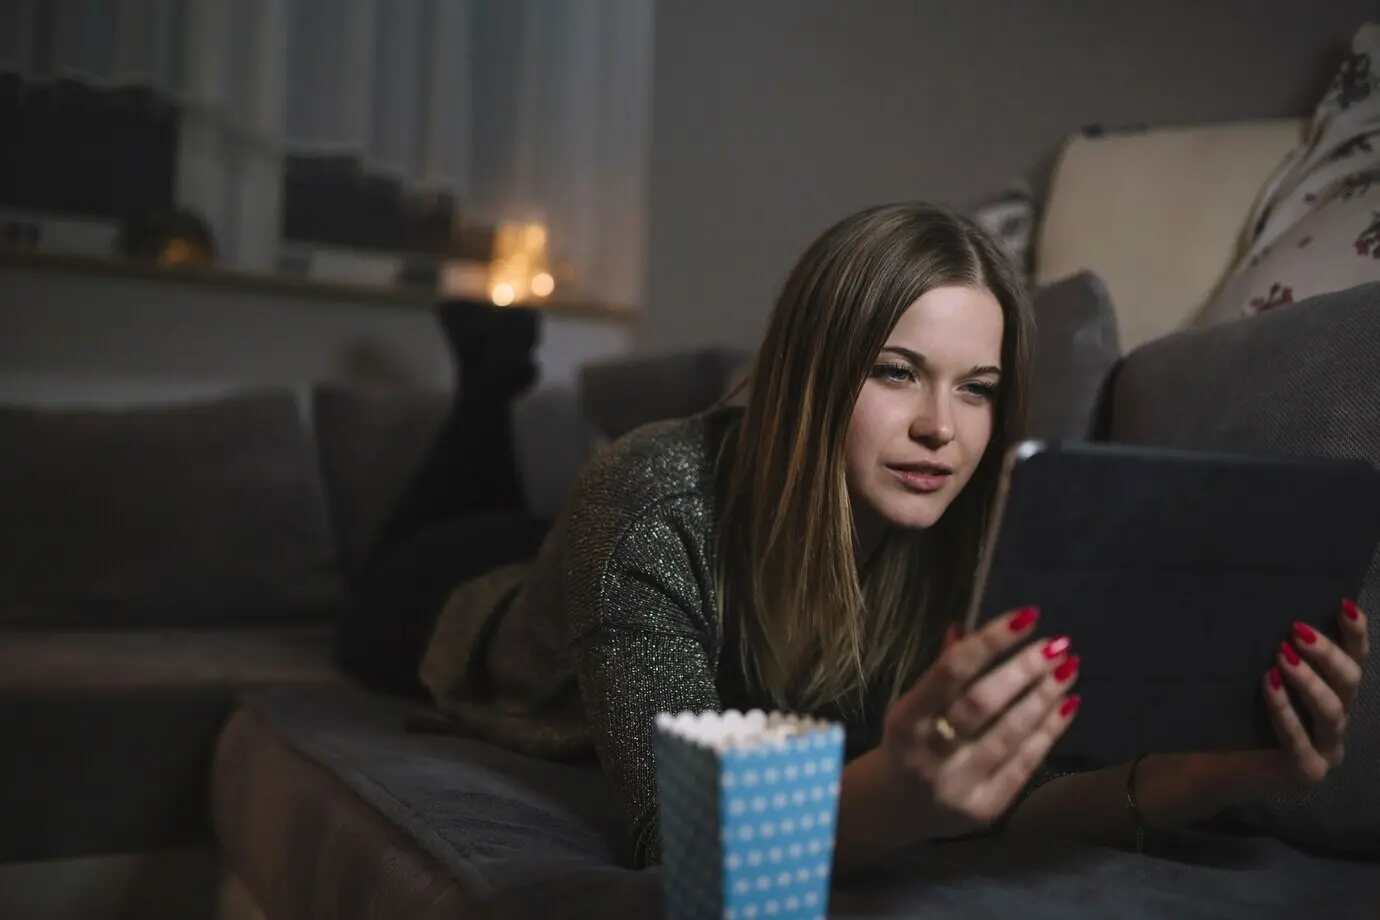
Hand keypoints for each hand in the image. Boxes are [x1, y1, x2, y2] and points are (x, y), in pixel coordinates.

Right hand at [878, 606, 1080, 839]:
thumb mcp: (912, 706)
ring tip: (1069, 668)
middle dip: (1024, 670)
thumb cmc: (909, 744)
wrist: (896, 810)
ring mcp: (957, 784)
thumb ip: (940, 672)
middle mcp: (929, 752)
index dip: (991, 641)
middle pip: (982, 704)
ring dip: (1044, 697)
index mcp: (906, 719)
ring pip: (1008, 734)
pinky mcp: (984, 808)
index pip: (951, 671)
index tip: (1027, 616)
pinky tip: (1068, 705)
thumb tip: (964, 626)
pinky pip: (1023, 765)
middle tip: (1058, 644)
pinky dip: (1048, 732)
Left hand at [1163, 599, 1369, 810]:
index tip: (1344, 605)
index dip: (1355, 635)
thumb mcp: (1264, 682)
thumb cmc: (1242, 717)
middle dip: (1328, 654)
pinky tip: (1270, 685)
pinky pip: (1299, 739)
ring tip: (1283, 655)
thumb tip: (1273, 613)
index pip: (1355, 663)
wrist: (1216, 767)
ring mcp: (1326, 751)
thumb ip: (1279, 658)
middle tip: (1297, 630)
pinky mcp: (1305, 771)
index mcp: (1334, 698)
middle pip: (1350, 684)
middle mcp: (1337, 724)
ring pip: (1332, 711)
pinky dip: (1284, 710)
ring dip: (1308, 680)